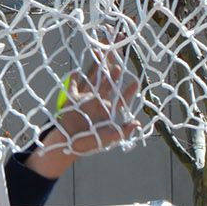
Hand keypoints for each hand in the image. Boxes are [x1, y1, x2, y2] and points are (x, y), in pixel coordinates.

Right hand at [32, 47, 141, 173]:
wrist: (68, 144)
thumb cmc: (89, 142)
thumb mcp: (109, 138)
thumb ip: (123, 130)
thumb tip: (137, 123)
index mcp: (107, 111)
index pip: (121, 100)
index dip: (129, 91)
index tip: (137, 81)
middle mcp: (98, 103)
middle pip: (107, 86)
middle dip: (113, 76)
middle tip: (119, 66)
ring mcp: (85, 100)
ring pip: (93, 82)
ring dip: (97, 72)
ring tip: (103, 61)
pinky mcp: (72, 100)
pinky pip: (73, 87)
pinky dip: (73, 78)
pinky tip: (76, 70)